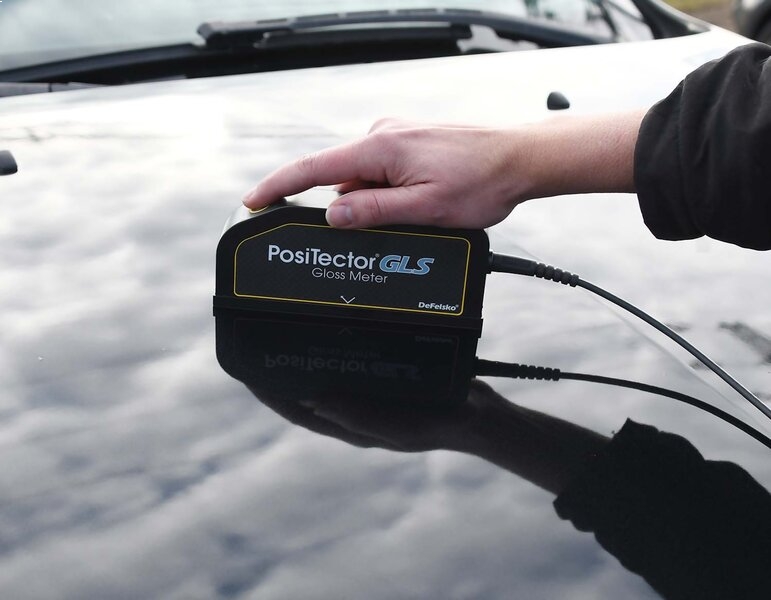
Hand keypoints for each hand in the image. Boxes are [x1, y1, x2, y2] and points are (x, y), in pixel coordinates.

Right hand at [243, 112, 643, 229]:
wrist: (520, 158)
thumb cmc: (482, 181)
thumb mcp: (425, 209)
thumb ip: (374, 212)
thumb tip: (333, 214)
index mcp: (379, 148)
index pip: (313, 169)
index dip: (278, 187)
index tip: (253, 202)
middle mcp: (383, 136)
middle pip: (344, 181)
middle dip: (357, 210)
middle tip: (397, 225)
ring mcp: (397, 138)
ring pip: (367, 180)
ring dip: (382, 203)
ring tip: (427, 210)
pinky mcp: (411, 143)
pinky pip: (385, 173)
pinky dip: (393, 192)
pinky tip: (426, 200)